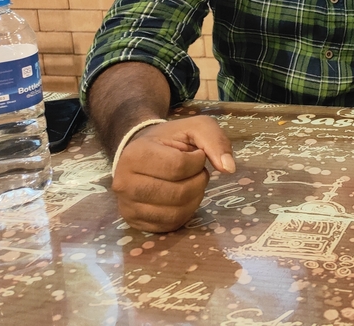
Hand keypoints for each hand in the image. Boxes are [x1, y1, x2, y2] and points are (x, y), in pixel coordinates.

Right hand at [111, 115, 235, 232]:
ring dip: (194, 196)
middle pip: (179, 193)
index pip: (178, 166)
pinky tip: (182, 197)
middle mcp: (124, 184)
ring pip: (176, 212)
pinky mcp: (134, 223)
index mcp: (135, 155)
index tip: (195, 154)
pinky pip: (170, 225)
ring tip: (188, 182)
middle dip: (198, 181)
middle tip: (195, 171)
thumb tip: (229, 169)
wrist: (140, 154)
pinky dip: (185, 211)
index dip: (197, 161)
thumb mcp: (194, 128)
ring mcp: (127, 206)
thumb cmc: (169, 140)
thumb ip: (215, 141)